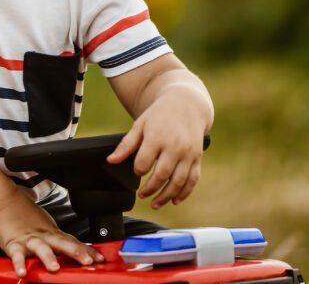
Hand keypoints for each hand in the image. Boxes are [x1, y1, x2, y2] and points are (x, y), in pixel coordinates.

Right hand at [0, 190, 103, 276]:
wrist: (2, 201)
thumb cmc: (24, 216)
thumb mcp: (46, 227)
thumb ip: (59, 240)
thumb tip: (76, 251)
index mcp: (53, 234)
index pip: (74, 242)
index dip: (88, 250)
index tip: (101, 258)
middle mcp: (44, 237)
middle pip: (62, 243)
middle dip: (76, 252)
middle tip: (88, 260)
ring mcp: (29, 240)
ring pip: (41, 248)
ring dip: (48, 257)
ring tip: (55, 267)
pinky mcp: (13, 243)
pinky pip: (17, 255)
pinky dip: (19, 263)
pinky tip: (22, 272)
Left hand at [106, 91, 206, 208]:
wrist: (186, 105)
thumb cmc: (160, 115)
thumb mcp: (140, 125)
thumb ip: (126, 145)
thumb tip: (111, 160)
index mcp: (157, 137)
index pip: (144, 162)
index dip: (138, 170)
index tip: (136, 171)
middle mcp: (175, 147)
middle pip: (162, 175)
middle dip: (150, 188)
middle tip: (142, 195)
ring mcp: (188, 153)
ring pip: (178, 181)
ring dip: (166, 196)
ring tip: (155, 204)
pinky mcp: (198, 158)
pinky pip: (193, 179)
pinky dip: (185, 192)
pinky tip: (175, 200)